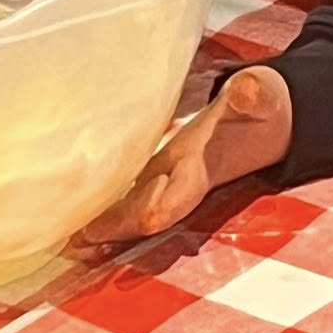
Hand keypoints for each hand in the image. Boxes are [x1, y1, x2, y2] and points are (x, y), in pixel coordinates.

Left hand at [74, 68, 293, 248]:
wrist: (262, 123)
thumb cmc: (258, 106)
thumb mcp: (259, 97)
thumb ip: (254, 95)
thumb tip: (249, 89)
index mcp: (206, 165)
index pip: (182, 193)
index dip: (161, 203)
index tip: (141, 214)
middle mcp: (184, 182)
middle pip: (149, 212)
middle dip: (120, 227)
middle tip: (80, 240)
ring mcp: (168, 181)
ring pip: (134, 211)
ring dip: (106, 228)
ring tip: (70, 243)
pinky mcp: (157, 173)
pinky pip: (128, 198)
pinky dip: (106, 213)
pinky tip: (77, 223)